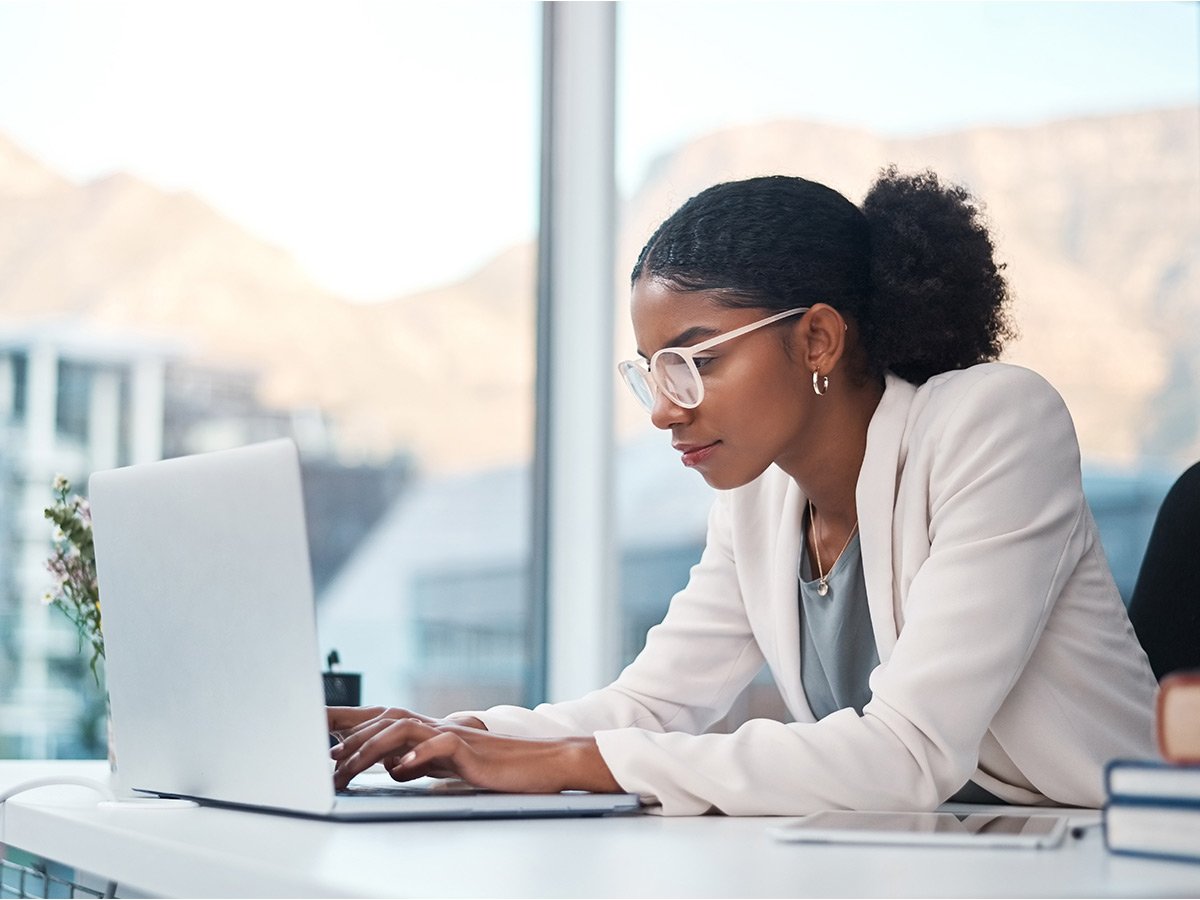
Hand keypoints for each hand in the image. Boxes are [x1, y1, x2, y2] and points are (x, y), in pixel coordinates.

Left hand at [328, 706, 484, 780]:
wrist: (532, 762)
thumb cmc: (488, 764)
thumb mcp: (444, 765)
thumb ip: (418, 761)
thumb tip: (393, 767)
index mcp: (425, 731)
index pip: (381, 719)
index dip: (350, 723)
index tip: (319, 734)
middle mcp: (433, 727)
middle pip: (386, 719)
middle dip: (352, 737)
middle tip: (329, 760)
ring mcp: (450, 735)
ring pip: (405, 727)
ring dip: (374, 746)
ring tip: (352, 766)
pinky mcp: (468, 750)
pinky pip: (441, 745)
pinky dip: (419, 754)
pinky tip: (402, 767)